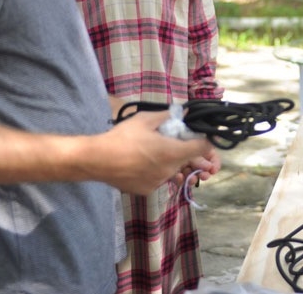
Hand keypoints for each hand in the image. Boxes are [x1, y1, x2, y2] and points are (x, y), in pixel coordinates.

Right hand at [95, 110, 217, 195]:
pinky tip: (146, 165)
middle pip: (188, 161)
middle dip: (189, 155)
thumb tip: (183, 112)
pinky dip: (158, 172)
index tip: (199, 137)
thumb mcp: (145, 119)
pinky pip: (159, 179)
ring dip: (173, 164)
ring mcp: (158, 183)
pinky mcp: (147, 191)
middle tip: (182, 148)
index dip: (205, 142)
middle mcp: (169, 170)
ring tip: (161, 156)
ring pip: (173, 171)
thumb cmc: (123, 137)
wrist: (97, 160)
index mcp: (173, 152)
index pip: (202, 148)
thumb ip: (168, 116)